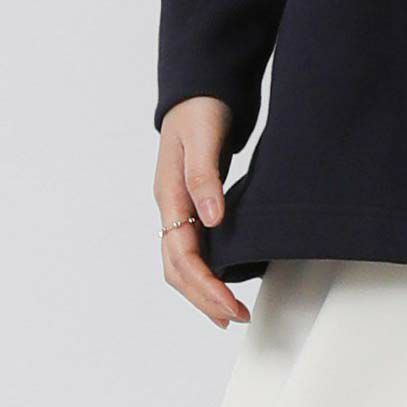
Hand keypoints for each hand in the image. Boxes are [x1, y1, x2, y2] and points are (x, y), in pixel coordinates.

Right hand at [153, 96, 251, 329]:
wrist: (199, 89)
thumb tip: (211, 220)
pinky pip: (192, 247)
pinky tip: (223, 279)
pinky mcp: (192, 204)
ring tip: (230, 311)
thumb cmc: (200, 110)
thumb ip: (204, 177)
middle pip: (178, 268)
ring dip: (203, 290)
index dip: (206, 285)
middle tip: (237, 317)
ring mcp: (179, 207)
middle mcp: (171, 207)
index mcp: (170, 195)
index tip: (231, 305)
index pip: (182, 256)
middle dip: (204, 298)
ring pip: (182, 262)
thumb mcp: (203, 138)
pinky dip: (205, 270)